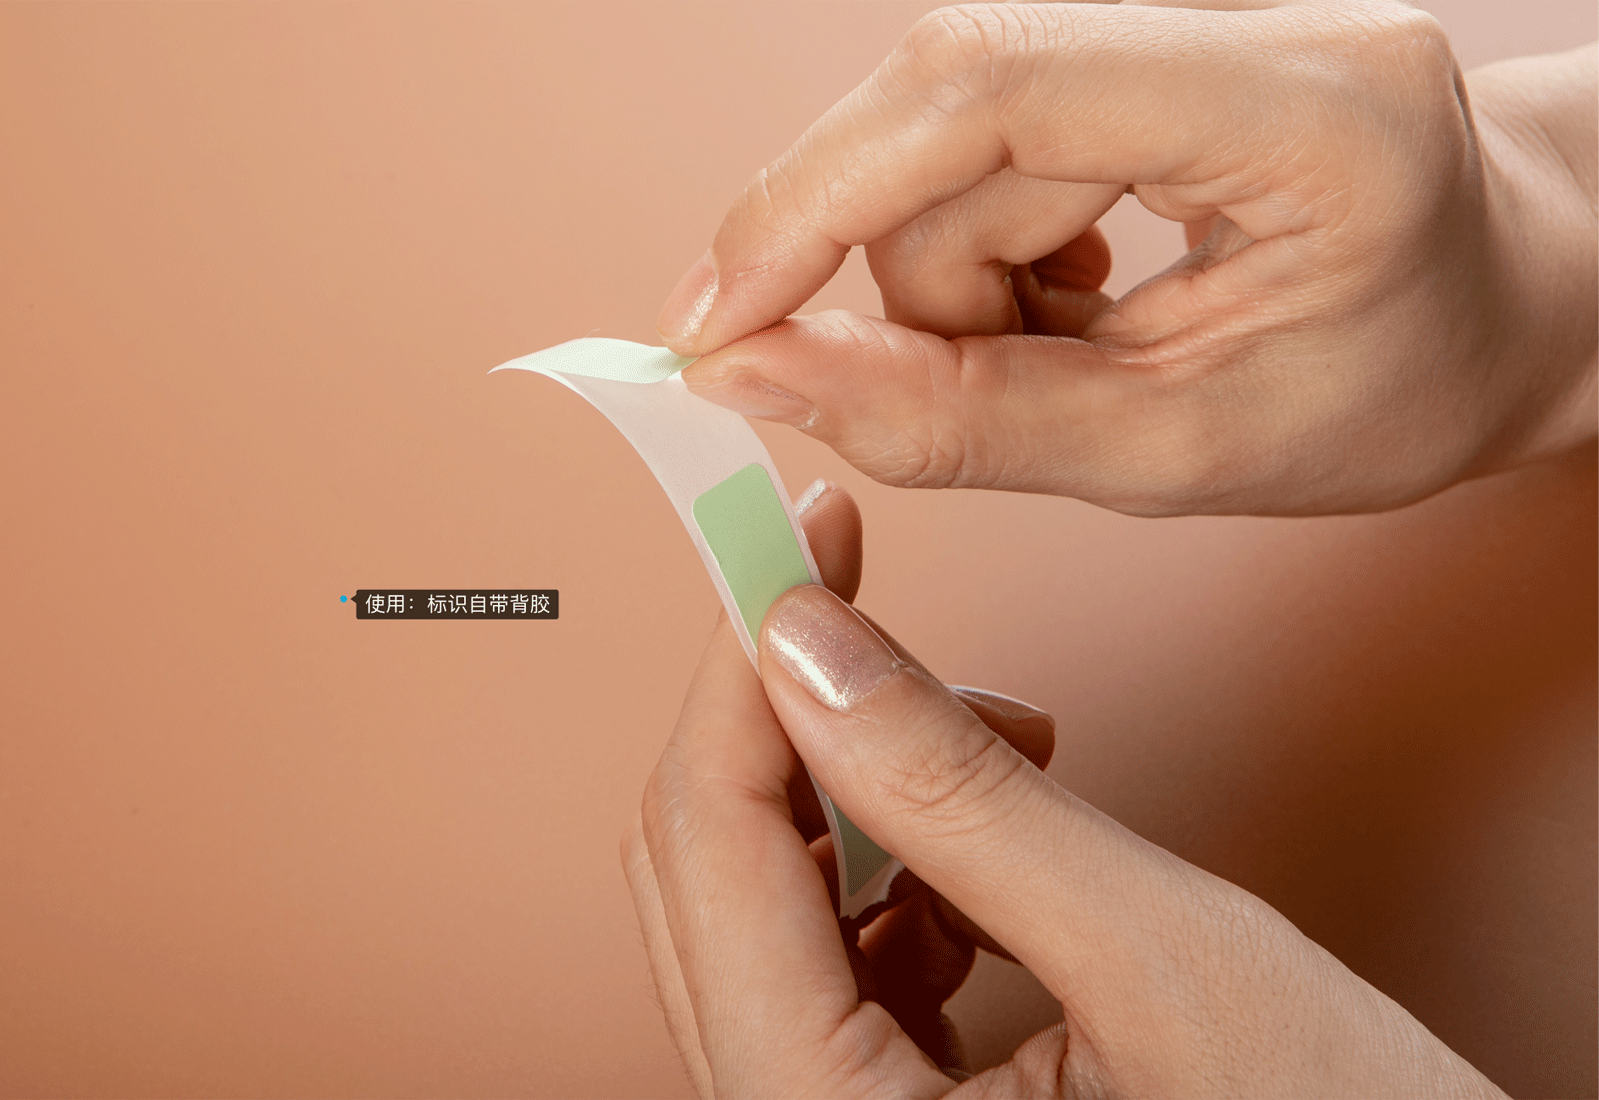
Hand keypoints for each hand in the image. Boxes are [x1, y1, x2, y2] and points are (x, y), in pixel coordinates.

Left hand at [623, 482, 1503, 1096]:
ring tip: (1003, 739)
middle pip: (714, 878)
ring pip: (773, 911)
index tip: (799, 541)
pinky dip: (903, 870)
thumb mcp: (1167, 960)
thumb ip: (964, 797)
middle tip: (854, 589)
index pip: (709, 848)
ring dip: (861, 792)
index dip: (746, 667)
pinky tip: (989, 840)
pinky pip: (841, 961)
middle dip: (797, 717)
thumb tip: (810, 642)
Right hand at [658, 2, 1596, 515]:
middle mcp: (1233, 20)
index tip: (712, 323)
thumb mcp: (1185, 451)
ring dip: (964, 286)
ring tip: (1080, 352)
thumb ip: (964, 422)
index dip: (813, 202)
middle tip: (993, 395)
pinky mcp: (1138, 43)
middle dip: (919, 290)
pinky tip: (1077, 293)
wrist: (1504, 303)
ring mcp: (1181, 16)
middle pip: (941, 125)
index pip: (985, 91)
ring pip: (945, 149)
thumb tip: (760, 377)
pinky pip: (979, 141)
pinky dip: (988, 248)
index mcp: (1302, 108)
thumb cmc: (1395, 387)